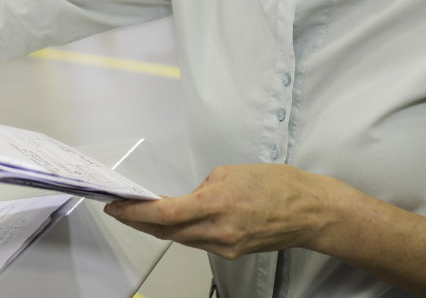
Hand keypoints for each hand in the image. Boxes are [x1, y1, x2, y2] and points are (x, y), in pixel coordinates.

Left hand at [104, 164, 335, 259]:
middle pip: (166, 231)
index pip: (165, 214)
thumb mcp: (230, 172)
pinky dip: (180, 231)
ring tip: (137, 214)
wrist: (310, 212)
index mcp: (217, 203)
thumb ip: (202, 188)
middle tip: (119, 208)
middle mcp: (219, 231)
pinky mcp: (232, 253)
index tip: (115, 206)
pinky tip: (170, 222)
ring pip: (180, 239)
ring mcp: (225, 246)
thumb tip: (184, 199)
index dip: (135, 213)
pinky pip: (197, 242)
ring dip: (156, 228)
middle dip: (138, 221)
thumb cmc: (277, 185)